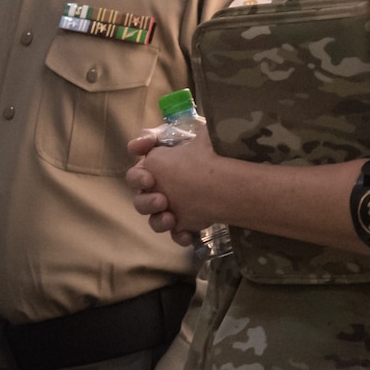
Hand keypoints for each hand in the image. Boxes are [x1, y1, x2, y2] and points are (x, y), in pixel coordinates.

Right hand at [129, 122, 223, 238]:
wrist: (234, 172)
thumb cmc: (207, 151)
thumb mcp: (190, 133)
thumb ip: (163, 135)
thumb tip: (136, 144)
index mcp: (154, 170)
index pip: (135, 175)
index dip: (138, 177)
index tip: (150, 177)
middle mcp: (158, 191)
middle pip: (140, 202)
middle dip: (147, 202)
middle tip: (162, 200)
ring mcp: (170, 210)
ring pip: (154, 221)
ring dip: (159, 221)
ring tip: (171, 218)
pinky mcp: (186, 224)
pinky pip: (177, 235)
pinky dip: (179, 236)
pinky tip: (187, 235)